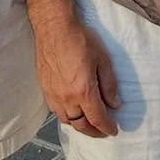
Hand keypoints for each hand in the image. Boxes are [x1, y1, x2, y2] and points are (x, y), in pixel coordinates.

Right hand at [35, 17, 120, 137]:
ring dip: (79, 126)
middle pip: (81, 125)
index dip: (107, 127)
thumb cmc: (80, 39)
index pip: (97, 118)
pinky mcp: (45, 89)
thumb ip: (109, 85)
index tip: (113, 131)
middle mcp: (66, 98)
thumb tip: (115, 104)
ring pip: (67, 120)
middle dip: (94, 132)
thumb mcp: (103, 59)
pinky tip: (73, 112)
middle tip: (103, 132)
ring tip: (89, 124)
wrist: (54, 27)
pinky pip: (56, 111)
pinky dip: (67, 117)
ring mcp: (53, 95)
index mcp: (83, 91)